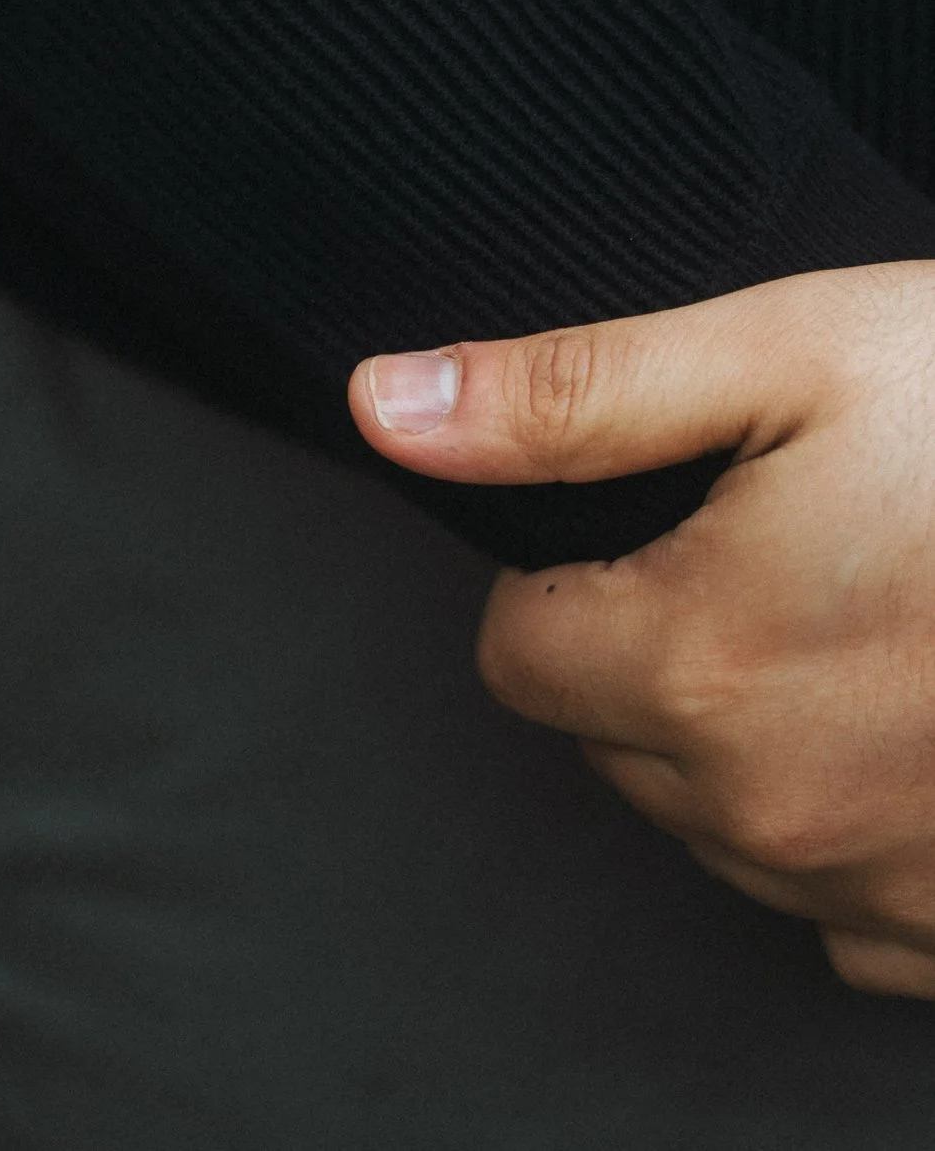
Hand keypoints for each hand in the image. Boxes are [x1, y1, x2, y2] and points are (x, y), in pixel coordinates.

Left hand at [349, 265, 934, 995]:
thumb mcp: (786, 350)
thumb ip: (566, 395)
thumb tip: (381, 404)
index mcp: (698, 666)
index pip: (515, 659)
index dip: (572, 578)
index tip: (671, 522)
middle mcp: (777, 816)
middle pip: (619, 746)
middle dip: (664, 652)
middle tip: (790, 548)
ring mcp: (888, 897)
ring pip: (728, 831)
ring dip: (763, 741)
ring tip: (877, 616)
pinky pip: (848, 911)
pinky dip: (861, 824)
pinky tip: (923, 719)